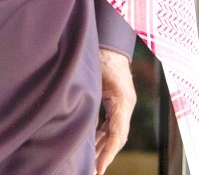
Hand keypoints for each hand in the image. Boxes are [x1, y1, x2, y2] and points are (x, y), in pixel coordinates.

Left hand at [95, 48, 135, 173]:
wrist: (110, 37)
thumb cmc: (99, 54)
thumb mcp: (91, 76)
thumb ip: (85, 97)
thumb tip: (73, 118)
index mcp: (121, 101)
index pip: (118, 135)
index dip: (108, 154)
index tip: (98, 169)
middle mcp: (125, 104)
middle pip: (117, 137)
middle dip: (105, 155)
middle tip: (93, 172)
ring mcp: (123, 102)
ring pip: (114, 131)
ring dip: (103, 146)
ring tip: (90, 163)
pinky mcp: (117, 99)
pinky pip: (111, 122)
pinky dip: (102, 134)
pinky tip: (91, 143)